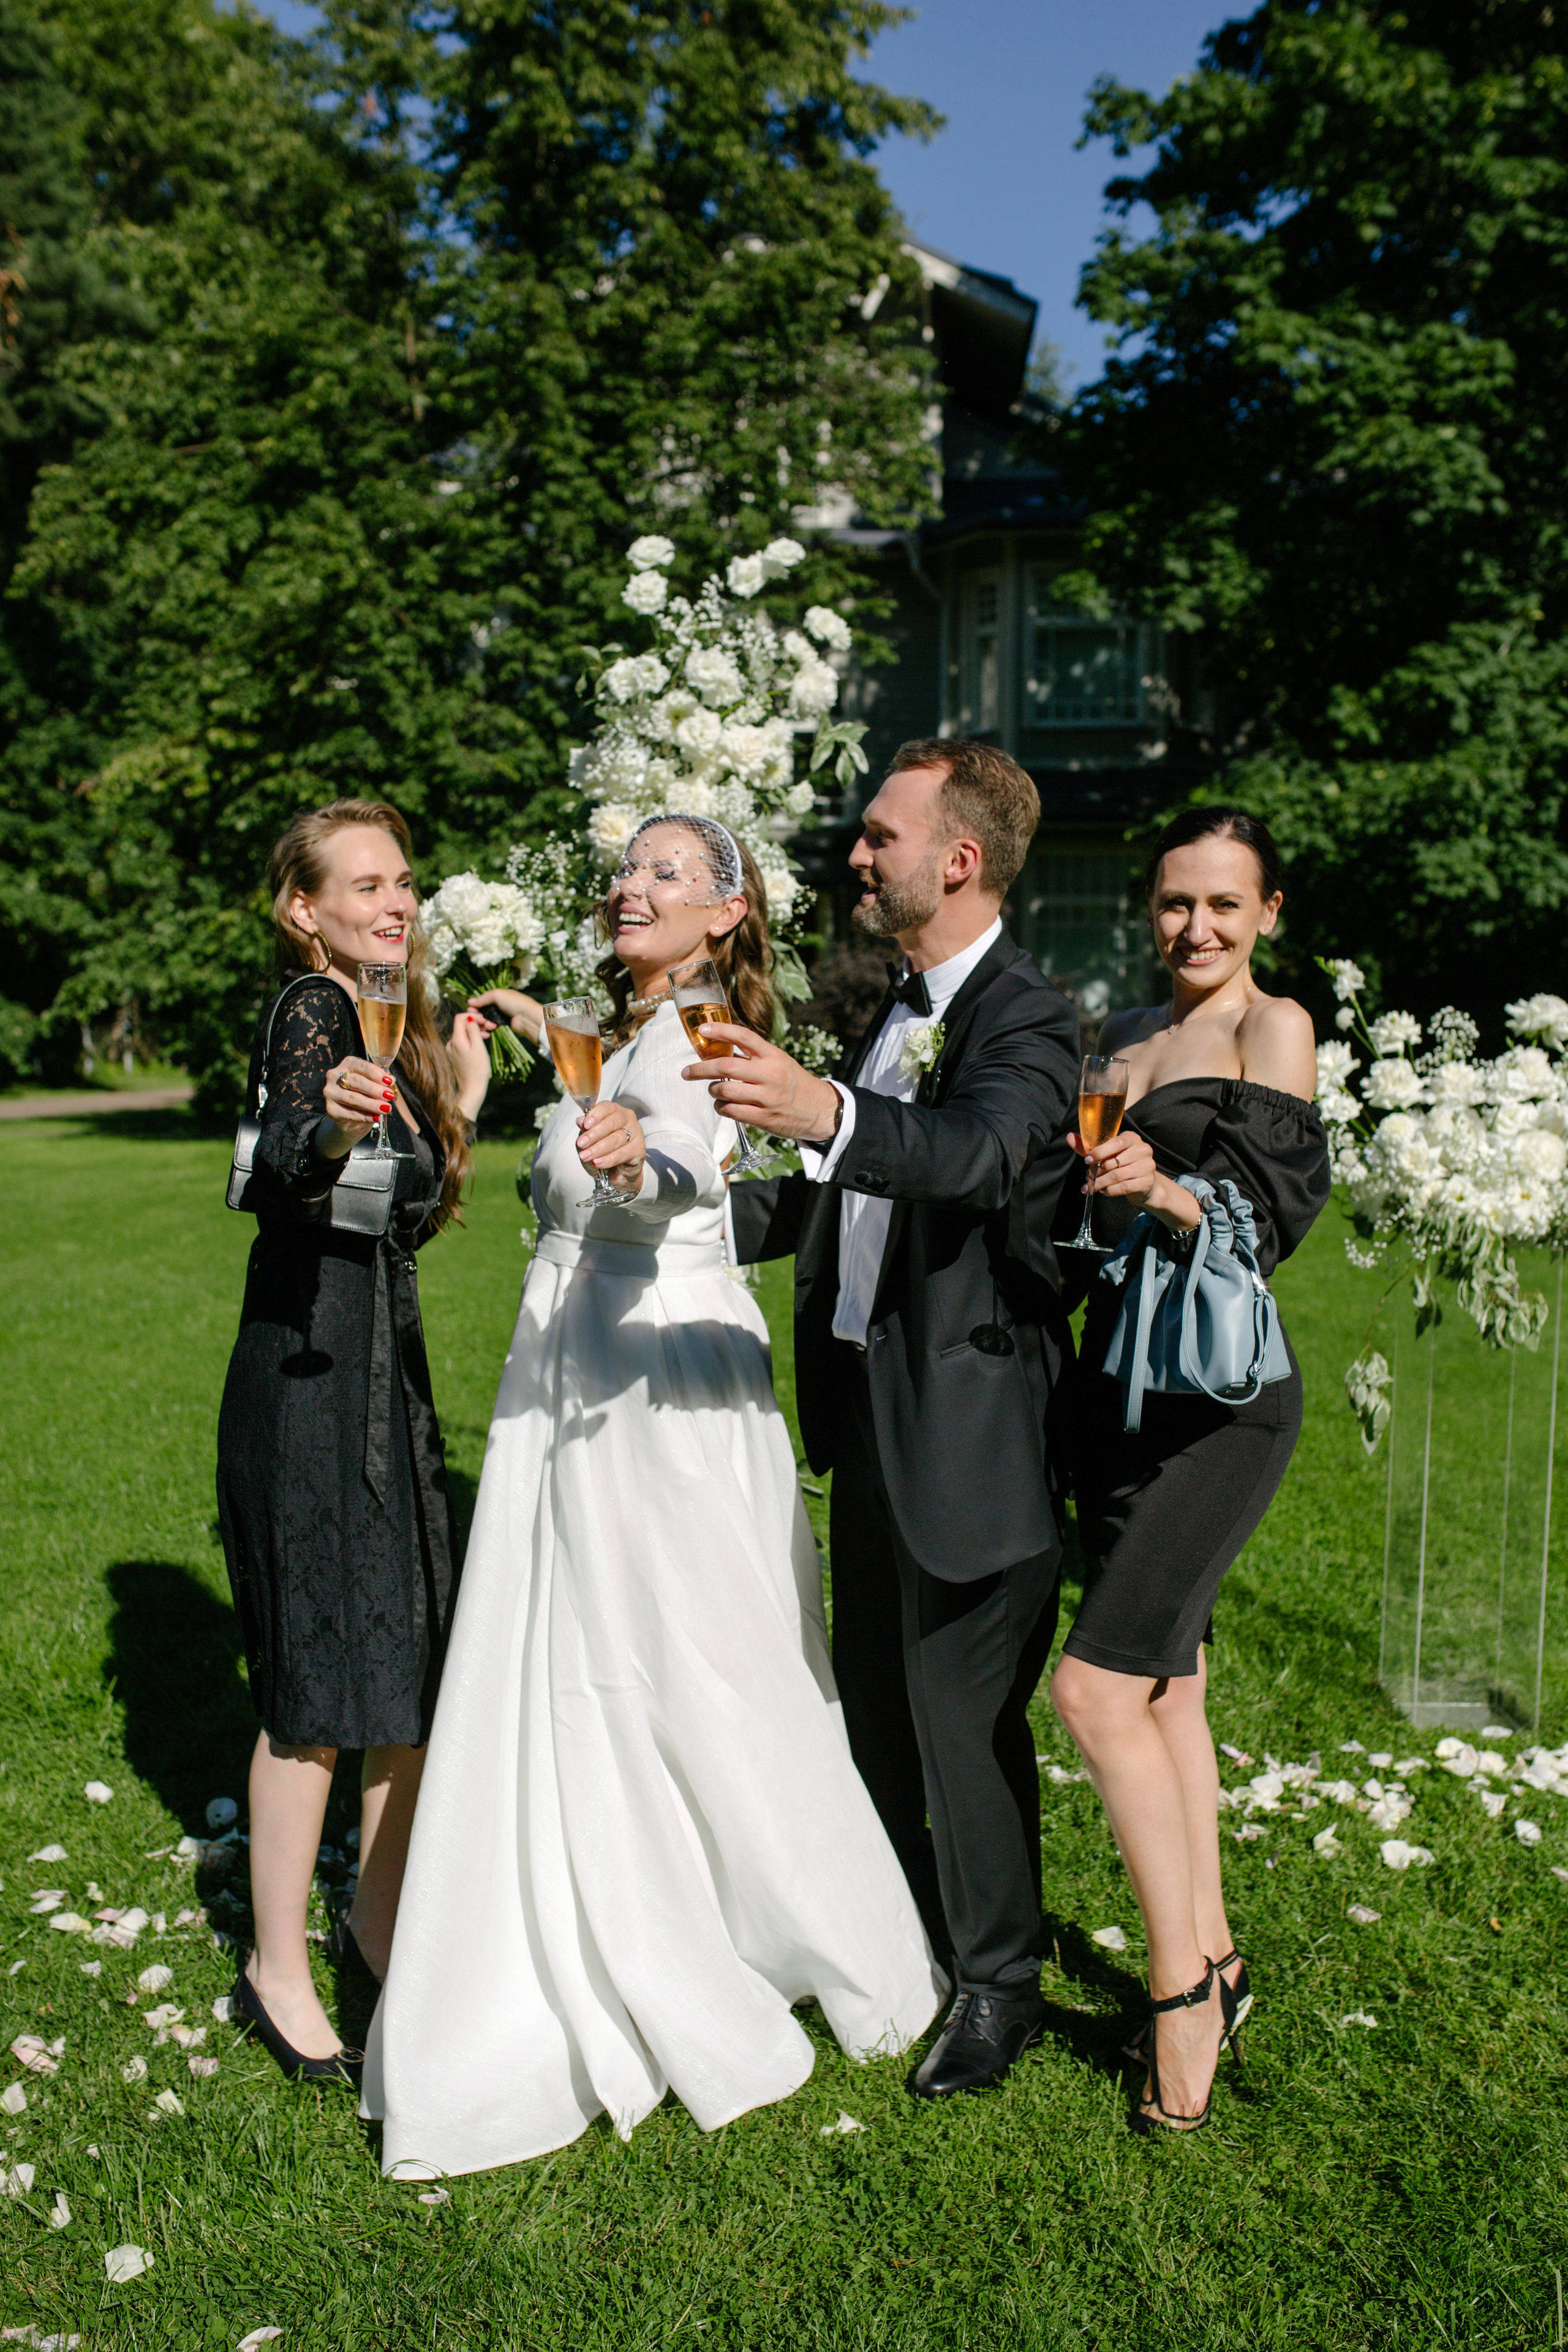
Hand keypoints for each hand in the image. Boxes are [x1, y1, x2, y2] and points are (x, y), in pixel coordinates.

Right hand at [320, 1055, 394, 1154]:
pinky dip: (365, 1116)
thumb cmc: (365, 1094)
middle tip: (389, 1096)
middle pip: (356, 1082)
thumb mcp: (374, 1085)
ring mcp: (330, 1092)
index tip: (389, 1081)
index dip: (376, 1074)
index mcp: (348, 1064)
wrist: (351, 1116)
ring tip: (386, 1108)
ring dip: (372, 1104)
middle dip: (375, 1090)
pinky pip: (350, 1113)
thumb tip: (391, 1079)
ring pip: (353, 1098)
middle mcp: (335, 1075)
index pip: (361, 1066)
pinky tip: (377, 1118)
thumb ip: (382, 1081)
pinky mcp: (330, 1109)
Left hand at [448, 1009, 490, 1120]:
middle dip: (476, 1024)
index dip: (473, 1016)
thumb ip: (473, 1030)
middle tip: (491, 1027)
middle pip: (462, 1026)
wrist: (471, 1090)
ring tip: (489, 1035)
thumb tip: (469, 1018)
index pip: (460, 1018)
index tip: (485, 1021)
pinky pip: (463, 1043)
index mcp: (456, 1039)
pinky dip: (472, 1040)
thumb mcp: (478, 1047)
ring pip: (463, 1034)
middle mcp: (450, 1043)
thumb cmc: (477, 1070)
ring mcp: (451, 1051)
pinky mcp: (454, 1057)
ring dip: (475, 1032)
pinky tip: (481, 1043)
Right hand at [469, 986, 542, 1045]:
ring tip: (479, 1022)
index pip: (485, 998)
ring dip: (482, 1020)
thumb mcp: (497, 995)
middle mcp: (501, 1004)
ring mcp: (503, 1015)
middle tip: (471, 1016)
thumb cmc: (514, 1003)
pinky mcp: (504, 1024)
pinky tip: (484, 1027)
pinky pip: (492, 1024)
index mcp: (501, 995)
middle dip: (478, 1012)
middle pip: (485, 1009)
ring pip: (488, 1017)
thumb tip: (470, 1001)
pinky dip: (488, 1026)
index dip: (477, 1003)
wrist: (527, 1018)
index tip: (469, 1008)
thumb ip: (483, 998)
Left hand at [577, 1100, 646, 1194]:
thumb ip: (586, 1129)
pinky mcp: (639, 1149)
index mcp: (614, 1110)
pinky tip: (597, 1162)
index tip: (585, 1125)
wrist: (618, 1168)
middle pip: (611, 1123)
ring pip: (616, 1139)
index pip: (606, 1107)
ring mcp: (636, 1132)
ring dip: (598, 1148)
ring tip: (585, 1156)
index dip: (595, 1115)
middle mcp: (627, 1118)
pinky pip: (622, 1154)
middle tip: (581, 1144)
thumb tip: (580, 1120)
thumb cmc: (603, 1147)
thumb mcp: (591, 1138)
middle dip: (594, 1134)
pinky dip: (608, 1159)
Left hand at [681, 1023, 840, 1142]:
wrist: (819, 1109)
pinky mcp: (764, 1118)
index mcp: (772, 1055)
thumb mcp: (778, 1062)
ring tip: (713, 1090)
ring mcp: (767, 1097)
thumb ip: (753, 1056)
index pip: (744, 1036)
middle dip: (701, 1069)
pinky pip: (732, 1112)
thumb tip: (719, 1049)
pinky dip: (721, 1108)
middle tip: (687, 1072)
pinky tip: (723, 1106)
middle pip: (726, 1067)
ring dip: (712, 1091)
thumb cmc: (792, 1082)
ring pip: (725, 1091)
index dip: (721, 1030)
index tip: (703, 1029)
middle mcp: (770, 1074)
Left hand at [1069, 1129, 1199, 1231]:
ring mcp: (1147, 1166)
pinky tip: (1104, 1191)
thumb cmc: (1121, 1164)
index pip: (1116, 1142)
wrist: (1143, 1183)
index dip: (1099, 1152)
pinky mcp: (1147, 1182)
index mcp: (1132, 1138)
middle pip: (1114, 1162)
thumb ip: (1088, 1148)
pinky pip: (1124, 1187)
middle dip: (1097, 1172)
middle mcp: (1143, 1149)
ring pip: (1117, 1176)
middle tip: (1088, 1178)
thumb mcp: (1105, 1154)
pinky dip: (1110, 1191)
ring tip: (1092, 1187)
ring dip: (1101, 1183)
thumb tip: (1069, 1137)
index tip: (1087, 1161)